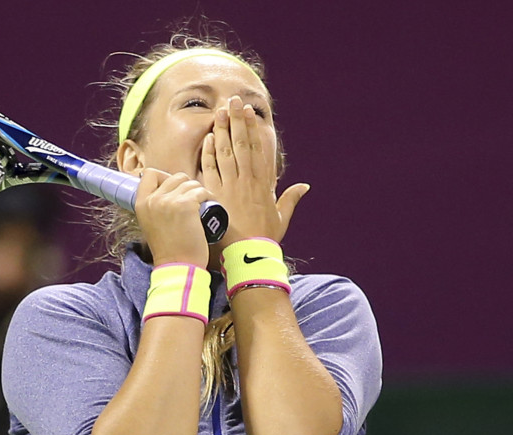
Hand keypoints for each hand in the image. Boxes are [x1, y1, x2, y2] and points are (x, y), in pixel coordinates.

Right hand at [135, 168, 213, 267]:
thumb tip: (167, 193)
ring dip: (199, 192)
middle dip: (186, 186)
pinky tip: (208, 206)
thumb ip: (154, 208)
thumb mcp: (150, 224)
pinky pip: (201, 191)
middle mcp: (153, 199)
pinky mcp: (186, 205)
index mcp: (141, 203)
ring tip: (201, 206)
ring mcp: (169, 200)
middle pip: (174, 177)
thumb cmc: (168, 249)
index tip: (174, 189)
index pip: (149, 174)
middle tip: (192, 200)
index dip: (164, 177)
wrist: (177, 266)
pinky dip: (208, 196)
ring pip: (190, 183)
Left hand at [201, 96, 309, 248]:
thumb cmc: (264, 238)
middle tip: (233, 101)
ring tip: (219, 112)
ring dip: (222, 131)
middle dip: (237, 121)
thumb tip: (304, 186)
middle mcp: (248, 180)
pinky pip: (211, 169)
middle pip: (242, 144)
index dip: (254, 129)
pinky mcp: (216, 194)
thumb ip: (290, 199)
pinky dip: (209, 153)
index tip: (250, 112)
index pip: (259, 149)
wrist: (247, 255)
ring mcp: (231, 186)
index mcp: (264, 184)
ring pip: (226, 152)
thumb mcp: (281, 218)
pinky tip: (208, 138)